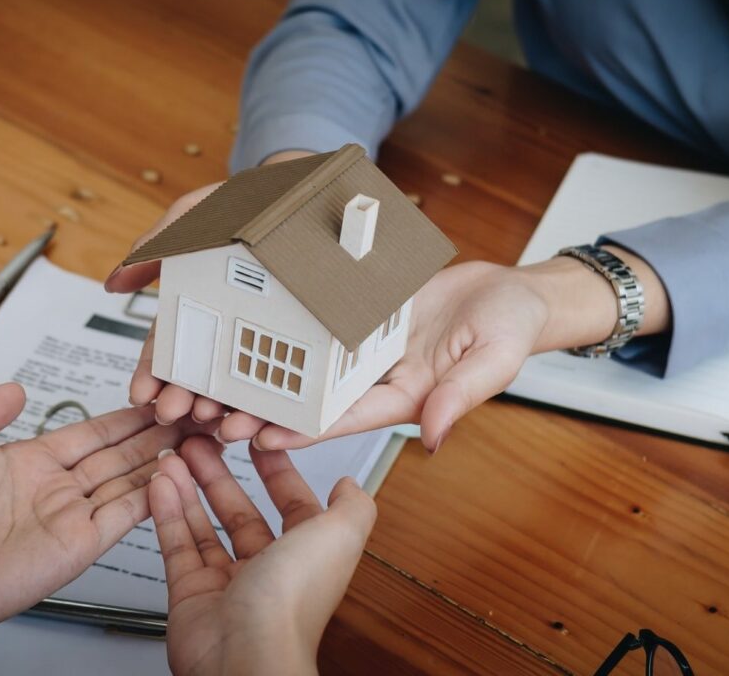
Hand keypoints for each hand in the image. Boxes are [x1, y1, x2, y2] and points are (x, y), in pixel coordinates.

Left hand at [0, 383, 213, 651]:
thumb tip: (15, 388)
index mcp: (29, 462)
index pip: (90, 434)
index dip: (124, 418)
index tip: (153, 400)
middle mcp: (55, 489)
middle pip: (119, 455)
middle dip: (154, 434)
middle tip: (188, 414)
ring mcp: (69, 518)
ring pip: (129, 481)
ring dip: (161, 460)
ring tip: (193, 436)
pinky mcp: (77, 547)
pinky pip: (123, 516)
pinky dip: (151, 495)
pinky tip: (174, 473)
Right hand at [104, 149, 313, 415]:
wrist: (316, 188)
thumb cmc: (255, 202)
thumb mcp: (200, 214)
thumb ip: (158, 245)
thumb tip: (115, 282)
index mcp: (210, 307)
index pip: (175, 348)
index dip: (155, 373)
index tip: (142, 394)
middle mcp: (241, 329)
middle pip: (210, 375)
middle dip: (189, 398)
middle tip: (177, 413)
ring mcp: (280, 341)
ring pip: (253, 388)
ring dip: (233, 411)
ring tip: (222, 423)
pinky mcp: (320, 349)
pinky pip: (303, 387)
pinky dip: (285, 411)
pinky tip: (273, 427)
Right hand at [150, 436, 375, 675]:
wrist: (246, 655)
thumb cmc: (294, 600)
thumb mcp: (342, 536)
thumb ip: (352, 506)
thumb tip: (350, 485)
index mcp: (307, 556)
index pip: (292, 505)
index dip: (276, 472)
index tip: (257, 443)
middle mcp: (269, 570)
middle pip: (241, 512)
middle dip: (221, 476)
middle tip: (203, 443)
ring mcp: (228, 584)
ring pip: (206, 526)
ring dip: (191, 489)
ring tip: (176, 456)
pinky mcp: (191, 594)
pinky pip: (178, 545)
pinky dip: (168, 513)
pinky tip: (162, 484)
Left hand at [218, 249, 670, 452]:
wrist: (511, 291)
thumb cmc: (512, 326)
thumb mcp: (494, 359)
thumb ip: (462, 396)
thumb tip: (435, 438)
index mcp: (407, 397)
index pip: (347, 419)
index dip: (304, 429)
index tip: (262, 438)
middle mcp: (378, 378)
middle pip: (315, 399)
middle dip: (268, 411)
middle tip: (216, 417)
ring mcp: (367, 350)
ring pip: (308, 365)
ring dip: (266, 375)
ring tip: (216, 383)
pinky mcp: (363, 320)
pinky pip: (322, 325)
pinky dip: (288, 331)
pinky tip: (250, 329)